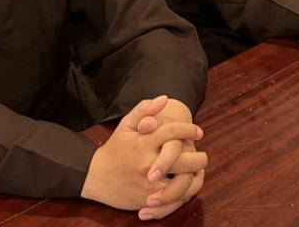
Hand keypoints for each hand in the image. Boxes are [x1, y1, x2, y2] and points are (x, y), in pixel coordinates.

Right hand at [80, 96, 203, 214]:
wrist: (95, 176)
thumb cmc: (115, 148)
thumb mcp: (125, 125)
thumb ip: (144, 109)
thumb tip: (165, 99)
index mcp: (143, 143)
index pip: (172, 132)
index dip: (189, 130)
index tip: (198, 131)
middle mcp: (147, 164)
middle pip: (183, 160)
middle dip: (198, 157)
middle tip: (203, 155)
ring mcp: (148, 184)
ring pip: (182, 183)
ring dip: (195, 177)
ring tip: (198, 170)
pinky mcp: (148, 200)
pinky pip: (173, 200)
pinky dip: (185, 193)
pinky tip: (188, 184)